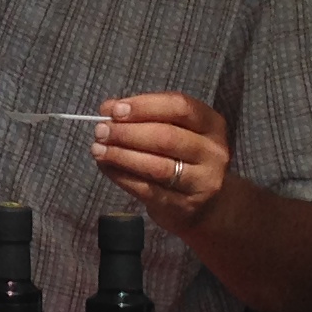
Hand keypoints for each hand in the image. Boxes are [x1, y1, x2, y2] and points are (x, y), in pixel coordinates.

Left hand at [90, 92, 230, 232]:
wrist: (204, 203)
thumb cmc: (182, 156)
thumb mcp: (175, 129)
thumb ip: (145, 116)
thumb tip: (108, 109)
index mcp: (212, 124)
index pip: (180, 107)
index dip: (144, 106)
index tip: (114, 109)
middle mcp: (213, 152)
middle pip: (166, 137)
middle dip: (127, 132)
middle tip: (100, 131)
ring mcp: (201, 182)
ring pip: (156, 166)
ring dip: (121, 155)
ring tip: (98, 149)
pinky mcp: (183, 205)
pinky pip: (147, 189)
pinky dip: (121, 176)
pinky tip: (106, 167)